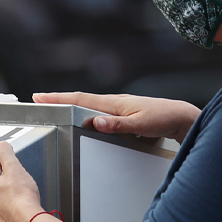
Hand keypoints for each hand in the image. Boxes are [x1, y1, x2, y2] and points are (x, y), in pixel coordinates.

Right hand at [33, 91, 199, 143]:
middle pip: (80, 100)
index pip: (80, 99)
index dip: (59, 98)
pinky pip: (98, 112)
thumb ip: (118, 125)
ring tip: (54, 107)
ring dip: (70, 105)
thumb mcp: (141, 124)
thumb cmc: (164, 119)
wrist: (182, 117)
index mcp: (114, 103)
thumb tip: (95, 122)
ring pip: (88, 105)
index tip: (40, 96)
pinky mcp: (123, 114)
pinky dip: (84, 112)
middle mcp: (113, 103)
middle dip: (59, 99)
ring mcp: (118, 108)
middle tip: (39, 100)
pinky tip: (82, 117)